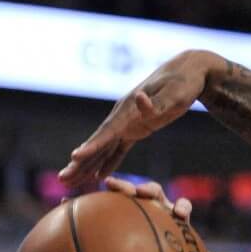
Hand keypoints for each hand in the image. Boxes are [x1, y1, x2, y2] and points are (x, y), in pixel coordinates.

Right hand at [59, 51, 214, 187]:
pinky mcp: (136, 129)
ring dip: (87, 164)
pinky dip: (107, 162)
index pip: (107, 131)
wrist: (187, 71)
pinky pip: (118, 149)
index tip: (75, 157)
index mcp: (129, 109)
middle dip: (81, 161)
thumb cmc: (183, 83)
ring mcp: (128, 122)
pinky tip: (98, 176)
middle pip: (98, 142)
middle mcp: (123, 116)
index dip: (92, 146)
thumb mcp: (174, 94)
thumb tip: (139, 99)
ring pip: (103, 147)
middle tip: (63, 178)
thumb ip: (157, 102)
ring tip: (70, 180)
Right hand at [103, 177, 228, 251]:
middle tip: (143, 192)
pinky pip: (110, 202)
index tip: (179, 213)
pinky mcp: (120, 208)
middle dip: (150, 190)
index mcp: (175, 221)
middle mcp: (157, 209)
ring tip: (114, 186)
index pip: (181, 209)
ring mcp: (137, 207)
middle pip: (156, 193)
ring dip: (125, 186)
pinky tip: (88, 197)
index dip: (182, 208)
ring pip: (131, 192)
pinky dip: (104, 197)